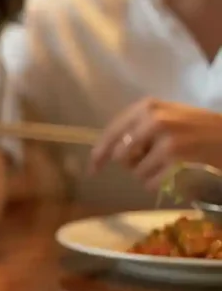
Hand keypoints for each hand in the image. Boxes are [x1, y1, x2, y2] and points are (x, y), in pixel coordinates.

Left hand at [89, 98, 221, 190]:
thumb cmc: (197, 128)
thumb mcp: (166, 116)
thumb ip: (138, 128)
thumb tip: (107, 152)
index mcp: (147, 107)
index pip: (112, 132)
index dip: (99, 153)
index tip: (93, 169)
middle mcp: (153, 119)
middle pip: (119, 155)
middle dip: (131, 163)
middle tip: (149, 161)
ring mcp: (165, 139)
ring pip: (135, 171)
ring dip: (147, 174)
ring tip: (168, 164)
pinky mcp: (176, 158)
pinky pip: (150, 182)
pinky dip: (158, 183)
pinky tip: (174, 173)